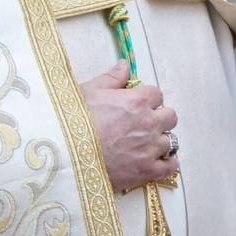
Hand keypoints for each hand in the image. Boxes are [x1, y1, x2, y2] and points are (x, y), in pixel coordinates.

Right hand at [79, 60, 178, 187]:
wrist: (64, 156)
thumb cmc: (72, 122)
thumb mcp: (88, 91)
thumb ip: (112, 78)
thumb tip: (125, 65)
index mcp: (137, 101)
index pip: (157, 94)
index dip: (147, 98)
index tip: (137, 104)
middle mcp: (149, 123)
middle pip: (170, 116)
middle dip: (158, 117)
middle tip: (142, 124)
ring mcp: (151, 148)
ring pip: (171, 140)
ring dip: (160, 140)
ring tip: (144, 144)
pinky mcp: (148, 171)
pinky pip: (171, 165)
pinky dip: (166, 163)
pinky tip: (156, 161)